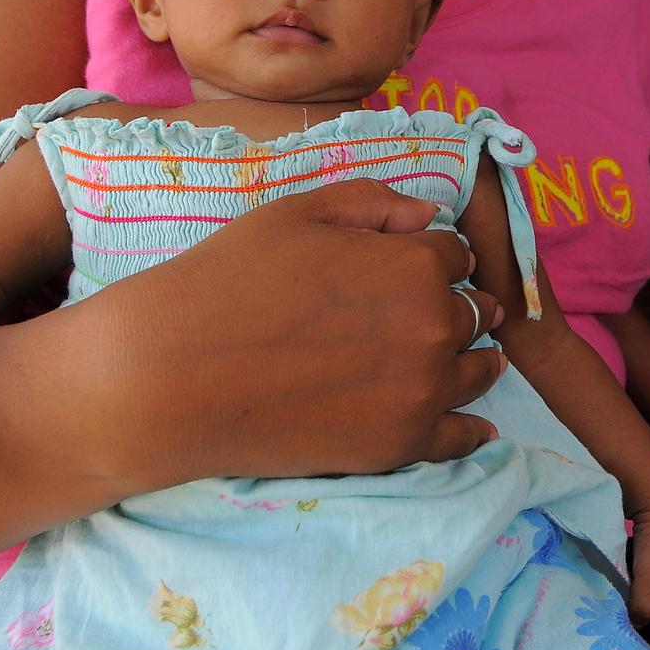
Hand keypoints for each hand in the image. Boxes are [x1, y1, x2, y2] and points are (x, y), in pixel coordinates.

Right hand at [103, 179, 509, 485]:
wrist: (173, 376)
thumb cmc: (230, 280)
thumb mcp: (299, 212)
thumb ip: (374, 203)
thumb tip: (431, 216)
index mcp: (415, 265)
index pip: (455, 255)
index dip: (435, 256)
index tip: (418, 266)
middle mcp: (433, 328)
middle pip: (472, 312)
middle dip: (456, 305)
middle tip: (430, 314)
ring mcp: (420, 393)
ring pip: (476, 370)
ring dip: (471, 358)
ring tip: (467, 360)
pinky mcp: (399, 446)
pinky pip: (460, 438)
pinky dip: (470, 428)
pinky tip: (474, 423)